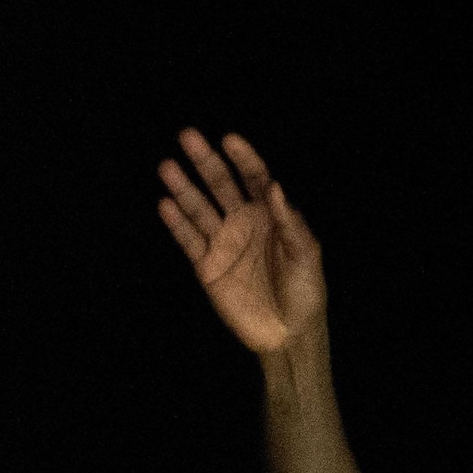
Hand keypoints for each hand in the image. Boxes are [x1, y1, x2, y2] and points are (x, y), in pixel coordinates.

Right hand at [156, 128, 324, 358]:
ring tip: (167, 167)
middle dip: (205, 162)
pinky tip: (165, 205)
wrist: (288, 335)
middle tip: (187, 137)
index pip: (254, 177)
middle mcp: (244, 221)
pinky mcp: (207, 267)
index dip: (243, 157)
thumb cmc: (305, 292)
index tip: (229, 139)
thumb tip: (276, 187)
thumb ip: (291, 222)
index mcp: (271, 214)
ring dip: (183, 188)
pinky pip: (189, 240)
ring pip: (200, 208)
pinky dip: (177, 224)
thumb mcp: (307, 255)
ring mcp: (224, 243)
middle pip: (221, 184)